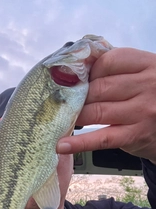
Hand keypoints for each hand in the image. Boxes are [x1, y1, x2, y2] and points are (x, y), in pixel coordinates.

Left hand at [57, 47, 155, 163]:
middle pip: (99, 88)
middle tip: (66, 103)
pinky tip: (63, 145)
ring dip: (76, 116)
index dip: (89, 72)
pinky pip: (102, 138)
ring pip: (97, 111)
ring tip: (62, 119)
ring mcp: (142, 111)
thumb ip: (118, 69)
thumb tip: (80, 67)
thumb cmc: (152, 97)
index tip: (81, 81)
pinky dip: (80, 143)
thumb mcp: (143, 75)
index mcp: (147, 64)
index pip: (107, 62)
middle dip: (78, 97)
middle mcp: (147, 86)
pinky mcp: (136, 135)